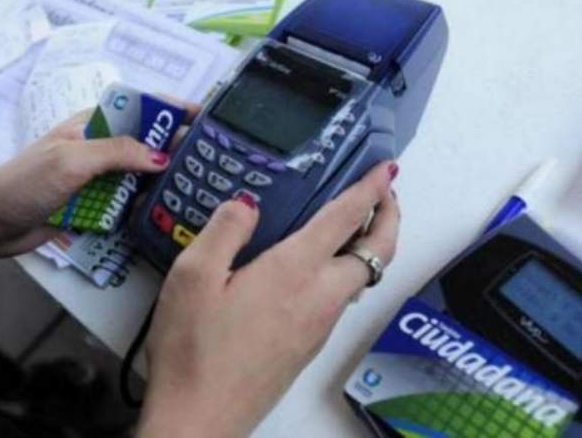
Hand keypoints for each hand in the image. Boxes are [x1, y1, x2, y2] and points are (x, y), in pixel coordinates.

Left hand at [0, 105, 197, 280]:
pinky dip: (147, 203)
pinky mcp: (96, 204)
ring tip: (199, 187)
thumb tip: (162, 156)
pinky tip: (170, 210)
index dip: (172, 110)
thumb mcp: (72, 160)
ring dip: (165, 179)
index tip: (206, 119)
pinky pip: (129, 200)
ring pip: (141, 173)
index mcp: (91, 124)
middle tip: (212, 160)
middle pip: (146, 142)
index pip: (140, 108)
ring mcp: (98, 177)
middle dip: (176, 147)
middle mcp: (99, 147)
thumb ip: (117, 153)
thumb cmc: (24, 185)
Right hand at [137, 162, 400, 437]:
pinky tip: (317, 268)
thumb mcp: (193, 277)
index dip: (371, 189)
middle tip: (383, 194)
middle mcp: (318, 297)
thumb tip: (249, 204)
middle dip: (388, 218)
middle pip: (377, 253)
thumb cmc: (194, 350)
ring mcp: (319, 326)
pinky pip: (342, 299)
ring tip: (353, 224)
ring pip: (362, 278)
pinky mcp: (309, 346)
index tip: (387, 169)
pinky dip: (348, 271)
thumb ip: (225, 230)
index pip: (346, 219)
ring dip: (370, 246)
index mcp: (294, 271)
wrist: (202, 418)